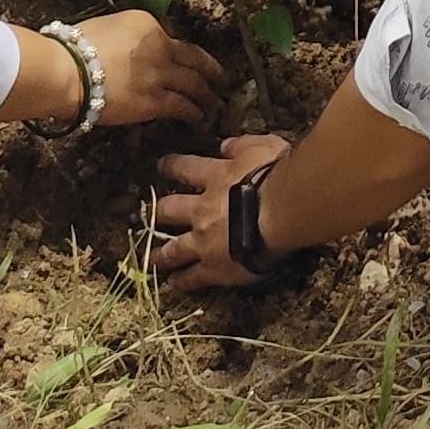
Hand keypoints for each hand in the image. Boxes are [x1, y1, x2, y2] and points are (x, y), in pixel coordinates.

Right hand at [67, 10, 230, 131]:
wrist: (67, 70)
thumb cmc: (76, 48)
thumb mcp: (110, 28)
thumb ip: (132, 38)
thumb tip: (138, 51)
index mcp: (147, 23)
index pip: (173, 38)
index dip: (186, 53)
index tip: (192, 61)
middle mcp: (161, 45)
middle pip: (194, 59)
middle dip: (212, 71)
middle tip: (223, 80)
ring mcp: (161, 73)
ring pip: (194, 84)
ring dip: (208, 95)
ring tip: (216, 103)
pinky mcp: (155, 101)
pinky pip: (182, 107)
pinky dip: (194, 112)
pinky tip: (199, 118)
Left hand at [152, 135, 295, 288]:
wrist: (281, 212)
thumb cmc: (277, 175)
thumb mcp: (262, 147)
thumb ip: (241, 146)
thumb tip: (225, 144)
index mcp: (215, 178)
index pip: (187, 169)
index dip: (173, 167)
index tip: (162, 166)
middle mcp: (202, 209)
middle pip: (170, 210)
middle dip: (158, 212)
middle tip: (148, 214)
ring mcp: (204, 241)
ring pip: (174, 249)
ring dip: (161, 255)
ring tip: (150, 260)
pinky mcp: (214, 268)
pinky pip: (193, 277)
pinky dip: (182, 281)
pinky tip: (174, 284)